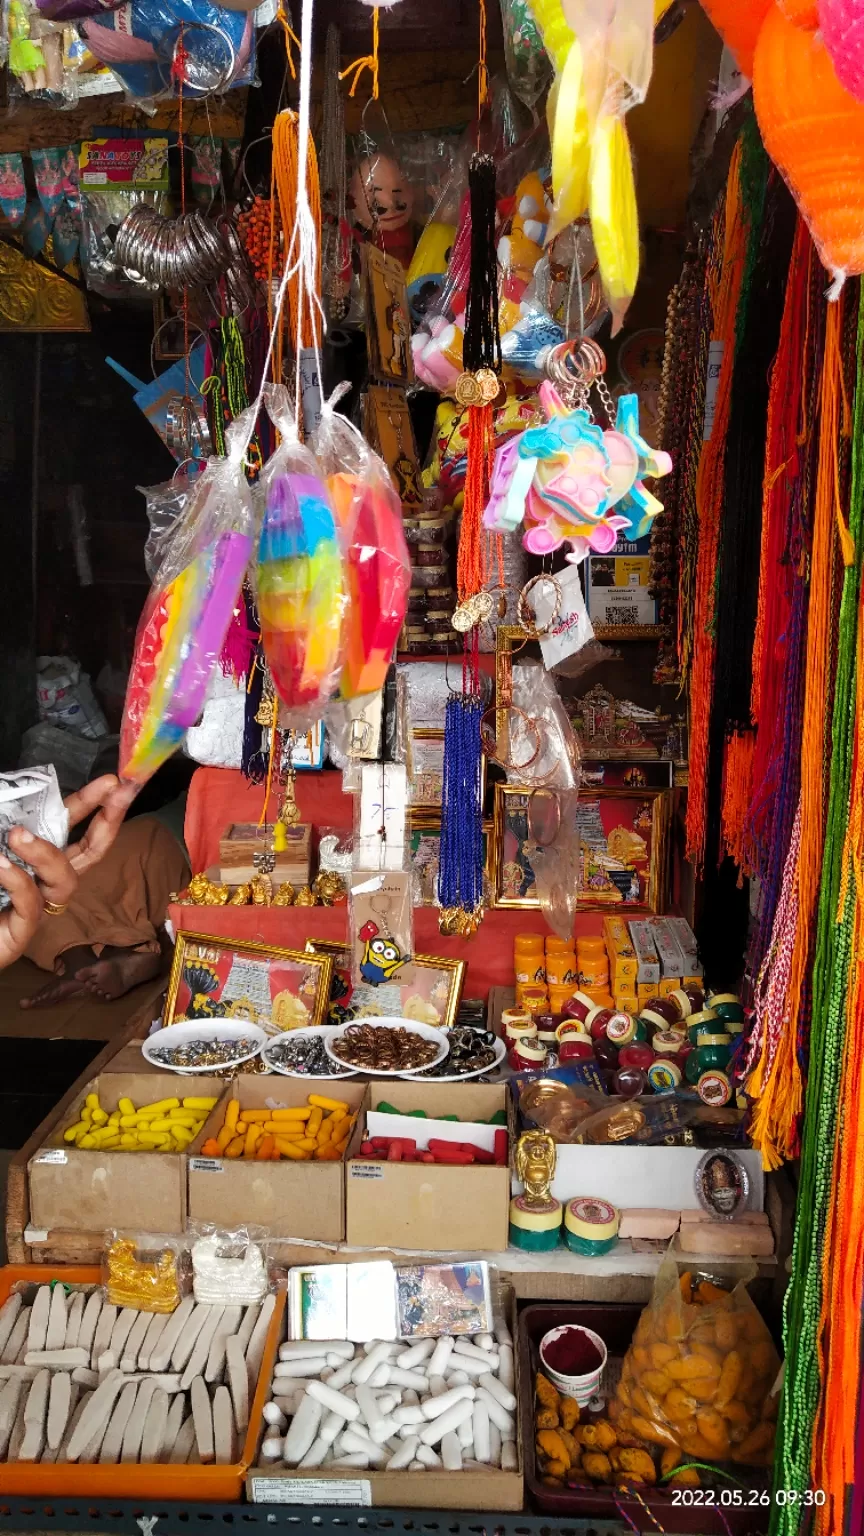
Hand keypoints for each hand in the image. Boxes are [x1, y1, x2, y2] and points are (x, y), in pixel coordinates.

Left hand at [0, 774, 136, 970]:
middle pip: (91, 852)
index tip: (114, 780)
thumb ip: (5, 819)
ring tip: (16, 835)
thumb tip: (14, 790)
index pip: (74, 827)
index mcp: (38, 859)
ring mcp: (37, 908)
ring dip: (45, 853)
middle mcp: (45, 882)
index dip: (96, 804)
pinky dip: (18, 880)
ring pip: (64, 880)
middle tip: (112, 792)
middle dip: (107, 820)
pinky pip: (31, 904)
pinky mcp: (21, 933)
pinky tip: (0, 864)